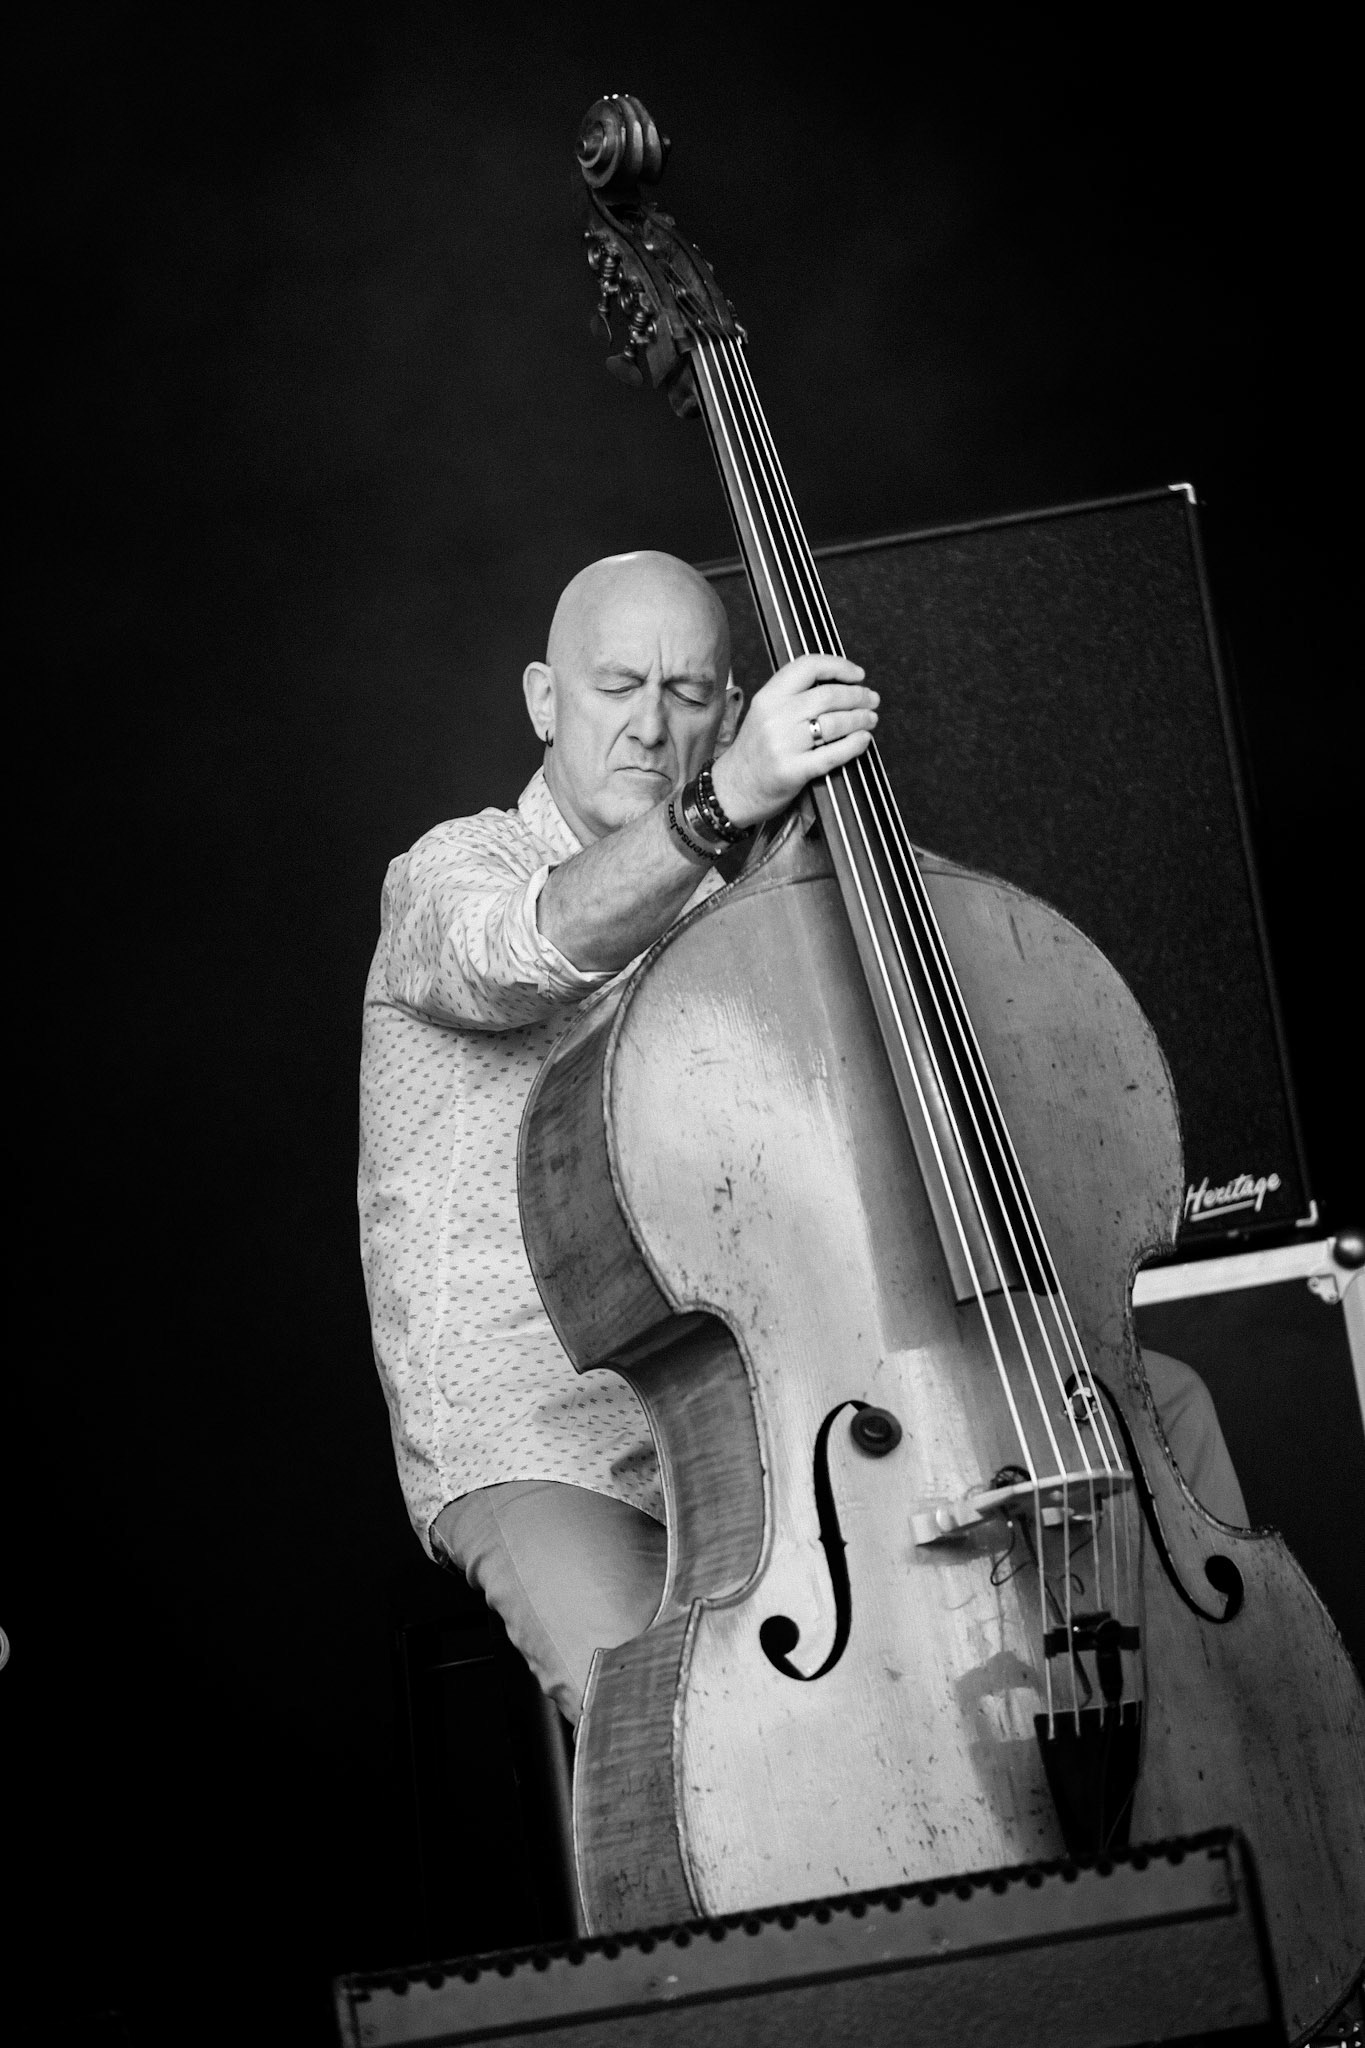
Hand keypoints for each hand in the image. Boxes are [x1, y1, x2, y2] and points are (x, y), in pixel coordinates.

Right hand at [708, 654, 877, 829]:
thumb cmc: (755, 751)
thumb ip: (794, 697)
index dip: (839, 666)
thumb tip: (840, 684)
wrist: (733, 789)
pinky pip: (833, 754)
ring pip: (834, 722)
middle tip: (872, 699)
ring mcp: (783, 744)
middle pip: (828, 695)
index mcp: (769, 696)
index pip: (808, 666)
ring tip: (870, 719)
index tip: (858, 675)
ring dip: (860, 719)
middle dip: (858, 695)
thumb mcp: (765, 713)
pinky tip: (863, 740)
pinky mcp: (792, 771)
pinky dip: (854, 745)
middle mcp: (775, 716)